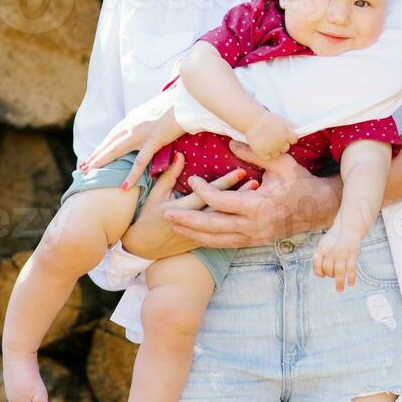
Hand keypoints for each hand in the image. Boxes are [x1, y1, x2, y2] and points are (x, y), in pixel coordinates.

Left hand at [79, 93, 184, 189]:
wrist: (186, 100)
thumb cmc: (175, 104)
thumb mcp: (155, 109)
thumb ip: (146, 118)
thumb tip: (143, 120)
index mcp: (133, 118)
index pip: (113, 134)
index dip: (102, 145)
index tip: (92, 154)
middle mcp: (133, 125)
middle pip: (109, 143)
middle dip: (95, 155)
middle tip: (82, 167)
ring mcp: (141, 133)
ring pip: (116, 150)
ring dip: (102, 161)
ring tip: (91, 172)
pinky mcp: (154, 140)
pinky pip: (140, 161)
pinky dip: (131, 174)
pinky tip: (124, 185)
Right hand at [120, 156, 252, 260]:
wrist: (143, 246)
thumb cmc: (147, 216)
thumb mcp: (156, 193)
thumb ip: (170, 175)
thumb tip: (181, 155)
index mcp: (181, 208)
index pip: (208, 194)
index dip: (225, 182)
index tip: (241, 170)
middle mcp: (192, 223)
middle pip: (221, 207)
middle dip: (240, 195)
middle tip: (258, 182)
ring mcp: (198, 236)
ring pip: (225, 222)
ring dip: (241, 210)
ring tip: (258, 196)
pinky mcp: (201, 244)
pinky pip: (222, 234)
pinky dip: (236, 224)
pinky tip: (249, 215)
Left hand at [164, 142, 340, 248]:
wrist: (319, 208)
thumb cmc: (300, 182)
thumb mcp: (282, 163)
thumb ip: (255, 153)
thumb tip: (231, 141)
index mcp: (259, 206)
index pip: (222, 201)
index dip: (203, 191)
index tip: (192, 180)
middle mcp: (254, 226)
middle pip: (213, 226)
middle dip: (188, 220)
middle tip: (167, 214)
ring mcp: (255, 237)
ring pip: (218, 239)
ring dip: (195, 233)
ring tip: (175, 227)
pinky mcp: (256, 241)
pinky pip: (228, 243)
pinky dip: (210, 240)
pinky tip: (196, 235)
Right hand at [244, 110, 295, 159]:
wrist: (252, 120)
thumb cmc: (265, 118)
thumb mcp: (280, 120)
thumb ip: (289, 126)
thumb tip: (298, 128)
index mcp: (287, 133)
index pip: (294, 140)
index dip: (289, 138)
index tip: (285, 136)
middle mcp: (281, 142)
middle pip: (285, 148)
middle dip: (281, 144)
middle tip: (274, 139)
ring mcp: (272, 148)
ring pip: (276, 154)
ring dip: (273, 150)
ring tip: (266, 143)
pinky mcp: (263, 152)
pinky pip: (267, 157)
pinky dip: (264, 154)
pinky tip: (261, 147)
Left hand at [312, 221, 362, 291]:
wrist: (349, 226)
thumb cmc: (336, 237)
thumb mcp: (324, 243)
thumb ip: (320, 256)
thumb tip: (318, 272)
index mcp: (322, 249)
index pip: (316, 263)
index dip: (318, 271)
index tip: (323, 276)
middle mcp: (331, 252)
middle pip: (327, 269)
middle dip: (330, 275)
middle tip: (334, 275)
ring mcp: (342, 253)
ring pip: (338, 272)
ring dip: (339, 283)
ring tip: (339, 290)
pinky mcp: (352, 255)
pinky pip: (351, 269)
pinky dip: (351, 277)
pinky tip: (351, 284)